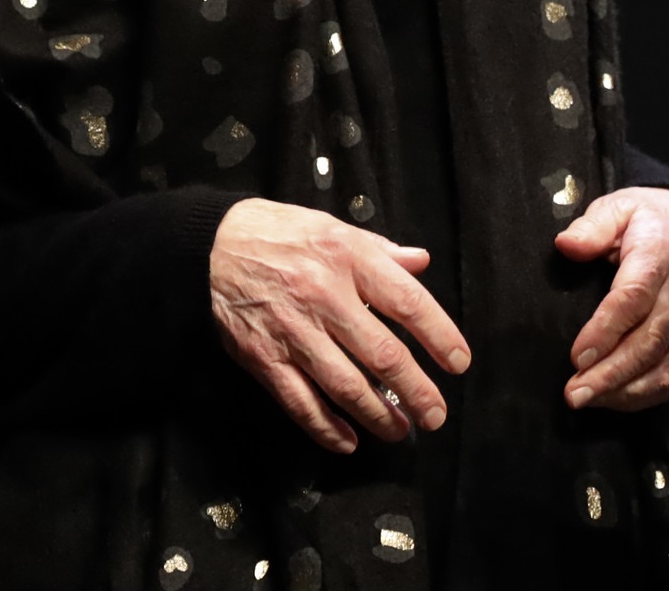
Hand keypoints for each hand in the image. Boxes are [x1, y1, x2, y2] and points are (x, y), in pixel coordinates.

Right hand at [210, 199, 472, 452]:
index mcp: (348, 258)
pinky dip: (327, 428)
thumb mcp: (332, 228)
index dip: (440, 336)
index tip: (458, 362)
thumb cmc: (279, 234)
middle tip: (436, 414)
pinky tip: (348, 440)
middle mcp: (325, 296)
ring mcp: (293, 332)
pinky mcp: (264, 358)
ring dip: (379, 416)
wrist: (209, 246)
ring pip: (347, 386)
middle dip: (417, 391)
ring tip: (401, 431)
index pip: (407, 302)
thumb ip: (379, 250)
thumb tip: (421, 262)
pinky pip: (301, 403)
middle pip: (383, 354)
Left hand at [553, 186, 668, 408]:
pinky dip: (645, 394)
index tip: (576, 355)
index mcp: (659, 252)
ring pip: (664, 364)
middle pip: (648, 340)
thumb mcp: (615, 207)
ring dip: (625, 390)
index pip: (634, 297)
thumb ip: (592, 227)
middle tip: (574, 394)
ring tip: (588, 400)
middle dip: (610, 373)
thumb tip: (566, 245)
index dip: (606, 330)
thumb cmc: (640, 219)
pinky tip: (614, 400)